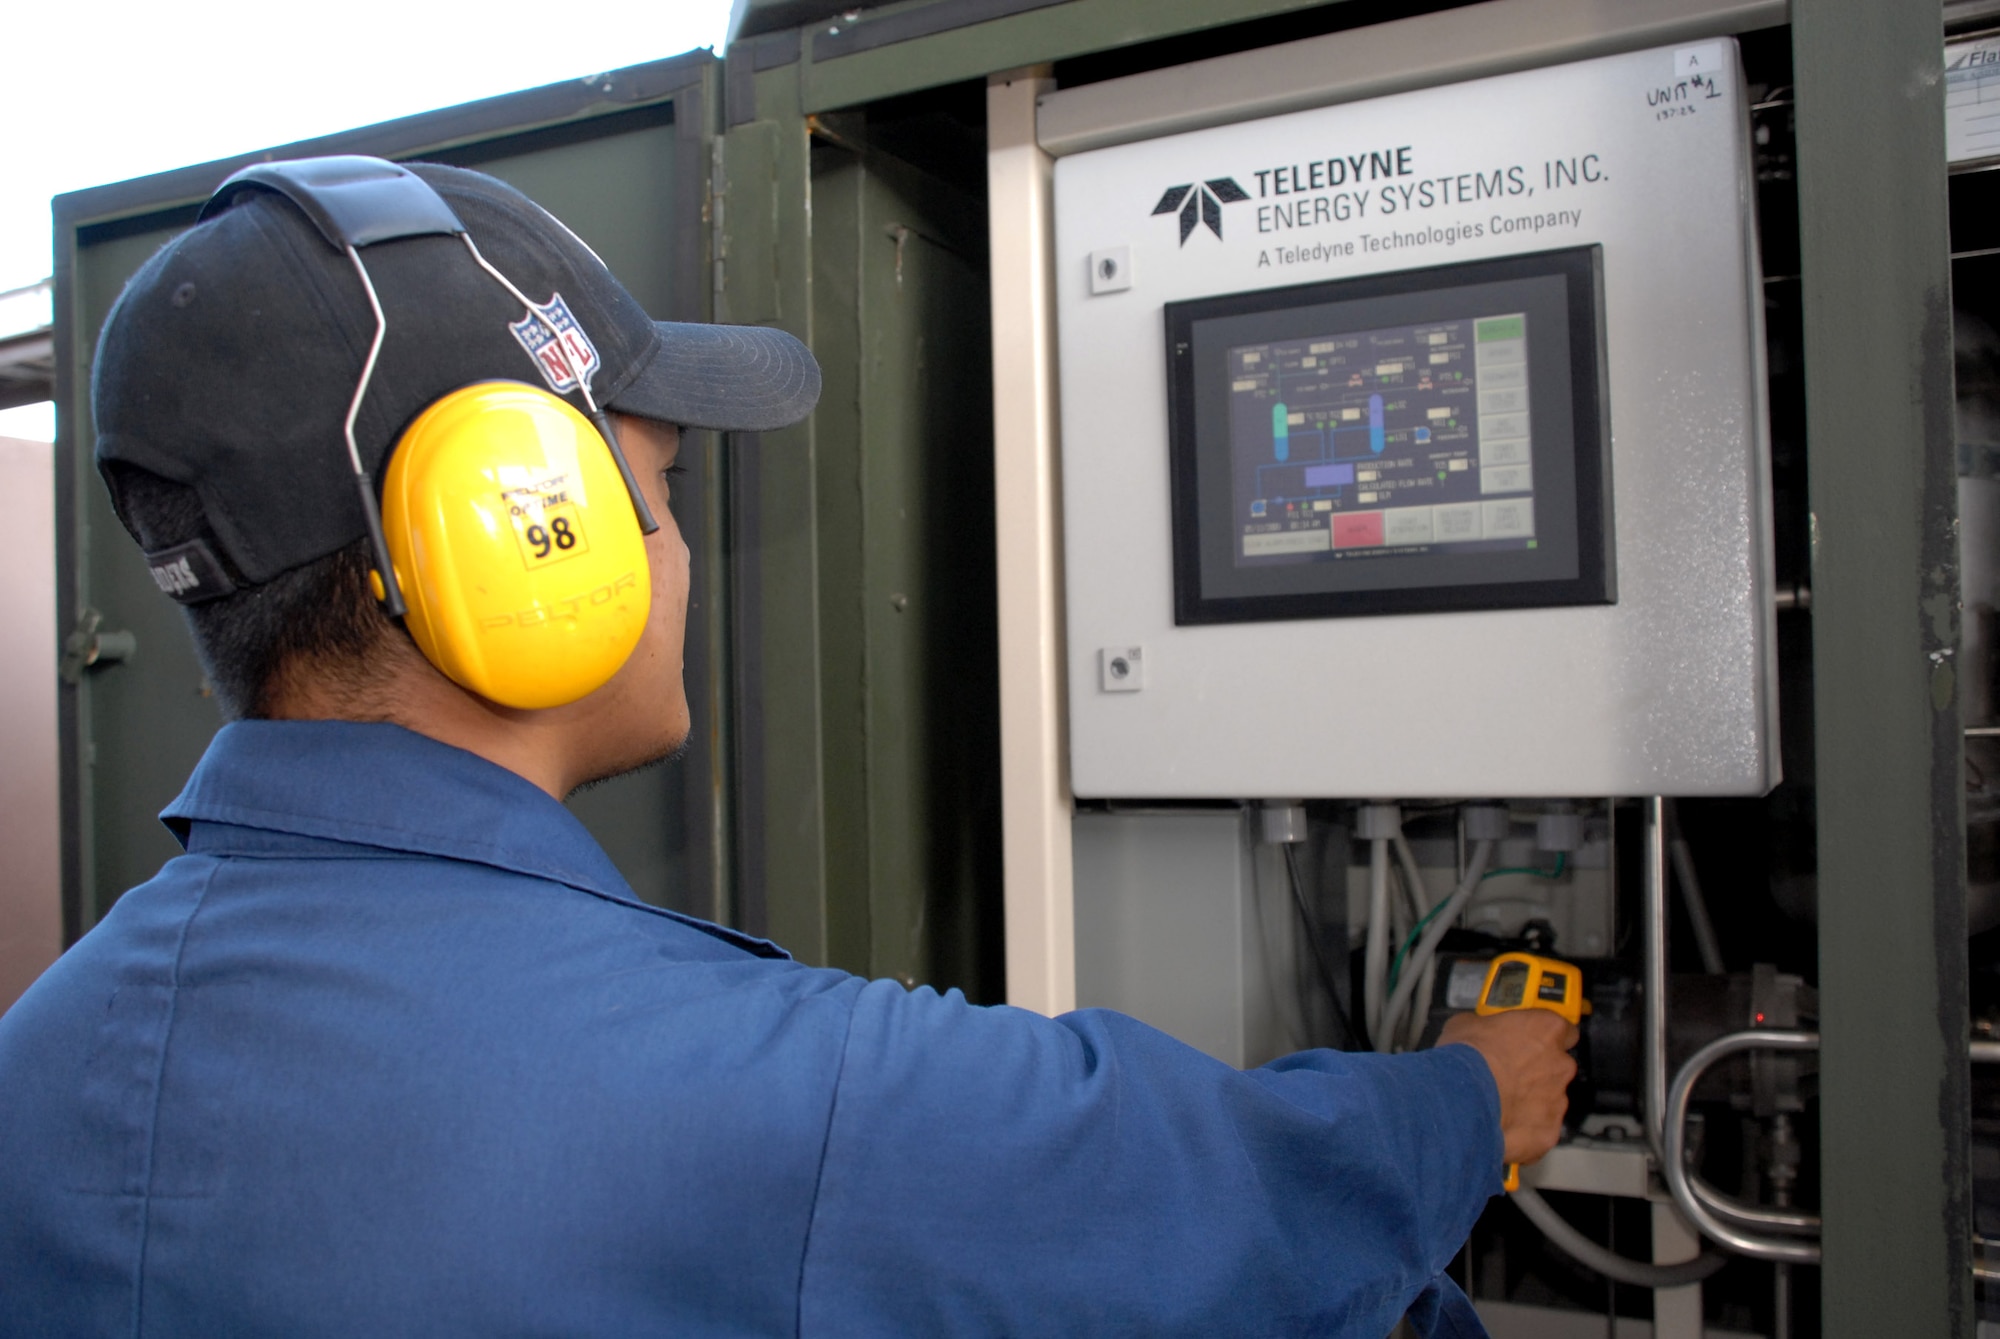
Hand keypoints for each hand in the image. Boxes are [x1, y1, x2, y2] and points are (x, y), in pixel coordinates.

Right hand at [1438, 1010, 1578, 1166]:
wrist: (1460, 1100)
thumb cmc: (1466, 1058)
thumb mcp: (1467, 1024)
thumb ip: (1487, 1027)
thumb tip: (1480, 1032)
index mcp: (1547, 1029)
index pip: (1564, 1030)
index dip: (1545, 1037)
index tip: (1531, 1040)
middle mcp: (1560, 1064)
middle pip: (1558, 1067)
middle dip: (1537, 1071)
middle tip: (1507, 1074)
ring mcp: (1557, 1100)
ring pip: (1549, 1100)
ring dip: (1530, 1100)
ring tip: (1498, 1101)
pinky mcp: (1549, 1132)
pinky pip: (1540, 1129)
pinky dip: (1524, 1128)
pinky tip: (1499, 1123)